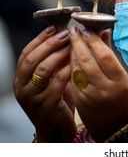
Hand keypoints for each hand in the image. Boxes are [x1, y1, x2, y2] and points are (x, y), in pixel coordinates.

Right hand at [13, 25, 76, 141]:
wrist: (57, 129)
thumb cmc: (57, 100)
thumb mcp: (53, 78)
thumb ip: (58, 60)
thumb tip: (70, 36)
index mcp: (21, 78)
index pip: (27, 53)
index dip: (40, 39)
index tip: (54, 27)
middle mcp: (21, 87)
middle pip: (33, 59)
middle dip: (50, 44)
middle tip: (66, 34)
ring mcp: (31, 98)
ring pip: (43, 70)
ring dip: (59, 55)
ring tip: (73, 46)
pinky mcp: (45, 106)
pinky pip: (56, 83)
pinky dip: (67, 70)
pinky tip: (77, 63)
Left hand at [69, 26, 127, 141]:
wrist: (118, 129)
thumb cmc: (125, 101)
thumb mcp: (123, 77)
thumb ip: (110, 54)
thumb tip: (104, 32)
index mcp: (119, 81)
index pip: (104, 55)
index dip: (93, 41)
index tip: (86, 30)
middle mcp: (104, 88)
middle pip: (87, 60)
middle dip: (78, 43)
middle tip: (74, 30)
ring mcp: (90, 96)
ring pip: (77, 69)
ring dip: (72, 53)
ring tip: (71, 41)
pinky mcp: (80, 101)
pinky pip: (73, 79)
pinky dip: (71, 66)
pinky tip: (70, 57)